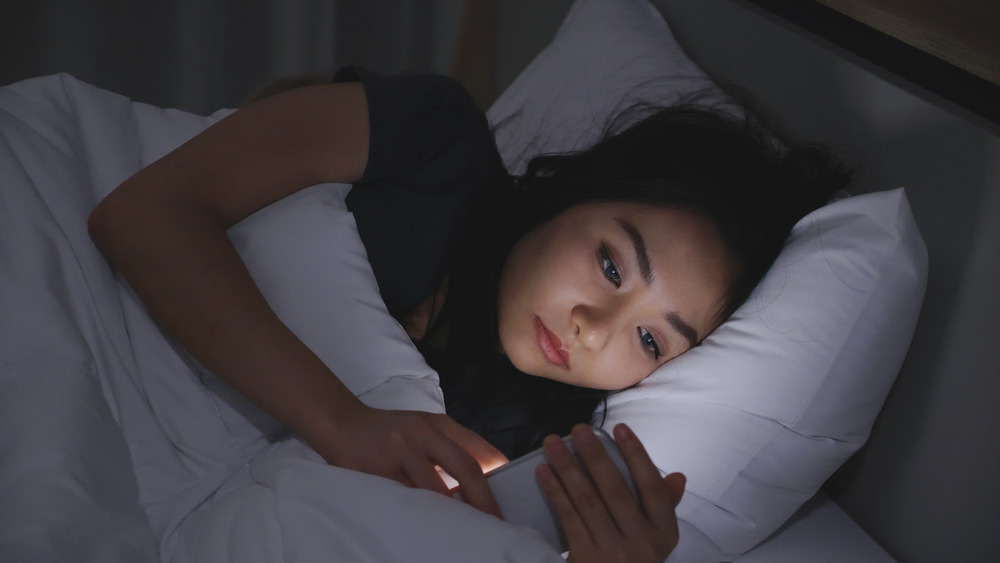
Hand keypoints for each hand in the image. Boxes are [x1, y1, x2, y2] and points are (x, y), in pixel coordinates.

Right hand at [316, 403, 508, 517]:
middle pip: (464, 467)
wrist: (342, 423)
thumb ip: (454, 445)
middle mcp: (422, 433)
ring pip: (434, 488)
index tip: (504, 501)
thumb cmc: (391, 430)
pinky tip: (427, 526)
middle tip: (492, 525)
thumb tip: (491, 472)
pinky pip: (404, 498)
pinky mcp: (376, 470)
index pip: (476, 449)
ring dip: (450, 512)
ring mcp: (399, 450)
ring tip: (462, 532)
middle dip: (481, 500)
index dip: (496, 476)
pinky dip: (418, 512)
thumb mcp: (426, 427)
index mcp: (438, 424)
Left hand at [535, 424, 684, 562]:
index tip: (620, 428)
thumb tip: (678, 476)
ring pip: (588, 501)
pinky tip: (545, 472)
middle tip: (578, 429)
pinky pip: (569, 518)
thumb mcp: (656, 537)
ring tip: (553, 444)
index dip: (638, 456)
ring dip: (568, 468)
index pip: (653, 488)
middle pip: (615, 491)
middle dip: (594, 455)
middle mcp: (641, 543)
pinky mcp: (585, 559)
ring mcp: (613, 552)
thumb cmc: (633, 556)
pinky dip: (556, 492)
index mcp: (663, 532)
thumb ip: (663, 506)